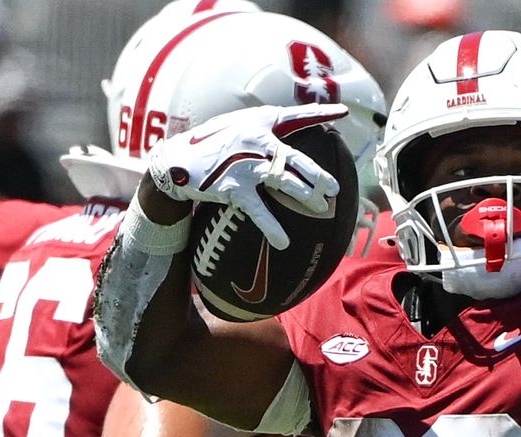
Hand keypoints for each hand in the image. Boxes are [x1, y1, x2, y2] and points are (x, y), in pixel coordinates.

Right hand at [147, 104, 348, 249]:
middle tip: (334, 189)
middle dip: (318, 175)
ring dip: (305, 196)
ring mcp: (246, 163)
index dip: (320, 112)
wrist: (176, 160)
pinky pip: (258, 209)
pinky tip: (283, 241)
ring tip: (321, 208)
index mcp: (259, 122)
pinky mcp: (233, 186)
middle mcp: (256, 140)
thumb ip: (263, 128)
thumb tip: (289, 138)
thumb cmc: (211, 143)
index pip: (294, 116)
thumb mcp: (237, 126)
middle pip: (296, 158)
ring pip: (285, 180)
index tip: (343, 111)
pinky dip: (271, 227)